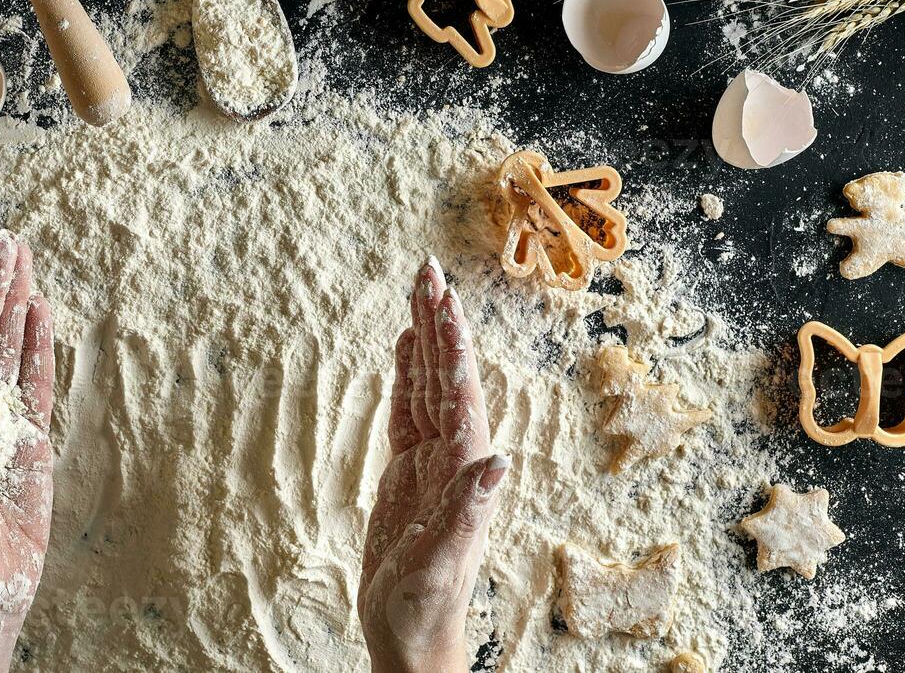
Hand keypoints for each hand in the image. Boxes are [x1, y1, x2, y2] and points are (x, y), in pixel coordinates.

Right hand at [358, 257, 508, 672]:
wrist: (411, 635)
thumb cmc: (427, 607)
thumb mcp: (445, 562)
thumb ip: (470, 510)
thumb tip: (499, 459)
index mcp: (463, 469)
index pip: (459, 393)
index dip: (451, 345)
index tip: (444, 298)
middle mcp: (454, 456)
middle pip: (445, 374)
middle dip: (438, 321)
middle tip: (426, 269)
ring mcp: (430, 461)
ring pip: (427, 384)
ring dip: (424, 337)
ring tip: (419, 291)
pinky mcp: (407, 472)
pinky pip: (407, 410)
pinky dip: (406, 373)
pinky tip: (405, 346)